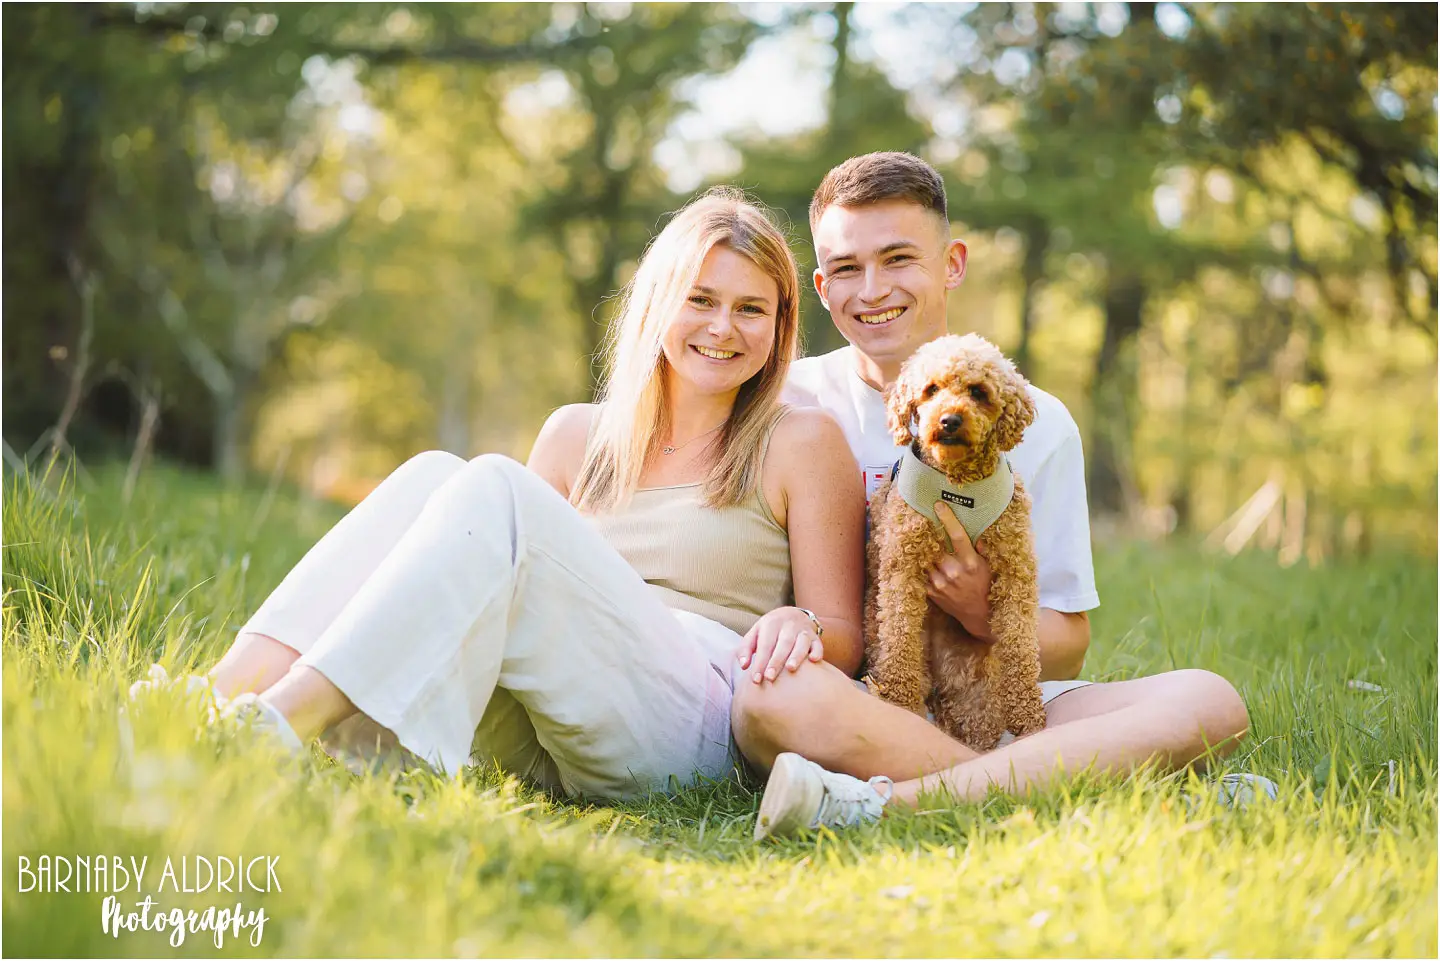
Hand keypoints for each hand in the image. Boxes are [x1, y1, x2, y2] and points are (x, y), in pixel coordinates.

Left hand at [735, 607, 824, 683]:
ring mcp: (803, 630)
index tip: (756, 679)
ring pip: (801, 642)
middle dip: (776, 661)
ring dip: (796, 655)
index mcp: (771, 624)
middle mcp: (788, 625)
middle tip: (769, 678)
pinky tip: (814, 660)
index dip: (760, 662)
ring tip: (790, 669)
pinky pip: (818, 643)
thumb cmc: (770, 630)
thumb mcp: (756, 633)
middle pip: (782, 643)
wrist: (793, 614)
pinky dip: (817, 651)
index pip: (765, 644)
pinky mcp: (815, 637)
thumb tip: (744, 666)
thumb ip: (746, 648)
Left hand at [926, 502, 994, 642]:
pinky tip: (924, 561)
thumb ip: (980, 549)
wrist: (979, 614)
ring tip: (923, 542)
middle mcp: (953, 571)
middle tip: (927, 524)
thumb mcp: (988, 566)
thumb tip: (975, 531)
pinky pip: (921, 573)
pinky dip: (922, 566)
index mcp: (969, 562)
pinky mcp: (931, 592)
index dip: (947, 519)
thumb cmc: (985, 586)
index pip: (957, 536)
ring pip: (925, 558)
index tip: (938, 505)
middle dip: (932, 535)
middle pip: (936, 545)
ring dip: (925, 551)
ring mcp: (940, 583)